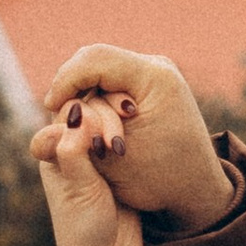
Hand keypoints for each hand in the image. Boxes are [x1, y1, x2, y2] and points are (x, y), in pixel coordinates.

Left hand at [29, 88, 144, 245]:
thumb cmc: (85, 231)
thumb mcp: (78, 190)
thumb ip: (75, 150)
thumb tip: (77, 110)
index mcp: (53, 151)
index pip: (66, 112)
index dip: (84, 112)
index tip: (98, 138)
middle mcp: (73, 147)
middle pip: (90, 108)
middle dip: (106, 117)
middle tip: (117, 143)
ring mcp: (99, 153)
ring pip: (110, 117)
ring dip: (120, 121)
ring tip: (125, 144)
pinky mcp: (122, 162)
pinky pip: (127, 132)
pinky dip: (134, 130)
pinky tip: (142, 133)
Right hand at [39, 42, 234, 227]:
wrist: (197, 187)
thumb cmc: (159, 180)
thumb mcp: (112, 160)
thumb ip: (79, 131)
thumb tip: (48, 105)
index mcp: (154, 78)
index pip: (95, 60)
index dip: (66, 80)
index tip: (49, 106)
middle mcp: (158, 66)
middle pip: (96, 58)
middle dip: (71, 84)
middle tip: (53, 110)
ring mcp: (156, 71)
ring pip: (101, 67)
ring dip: (83, 91)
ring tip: (72, 118)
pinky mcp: (151, 81)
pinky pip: (112, 77)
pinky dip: (95, 94)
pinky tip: (86, 116)